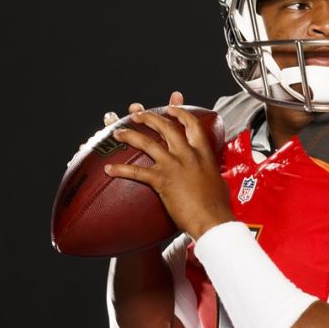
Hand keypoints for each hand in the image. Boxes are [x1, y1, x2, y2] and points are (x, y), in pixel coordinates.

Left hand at [103, 92, 234, 240]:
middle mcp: (188, 155)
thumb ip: (212, 175)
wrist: (213, 220)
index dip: (180, 113)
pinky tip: (109, 169)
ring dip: (130, 135)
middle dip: (149, 117)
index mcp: (203, 154)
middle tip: (137, 114)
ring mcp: (174, 166)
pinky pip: (137, 172)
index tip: (171, 106)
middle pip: (166, 127)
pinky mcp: (162, 181)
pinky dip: (121, 170)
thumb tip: (215, 179)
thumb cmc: (219, 207)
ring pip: (148, 143)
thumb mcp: (219, 183)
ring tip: (117, 132)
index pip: (192, 125)